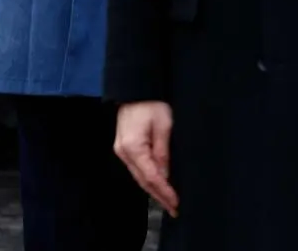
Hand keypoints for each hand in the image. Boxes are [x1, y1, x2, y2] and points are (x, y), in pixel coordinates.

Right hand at [114, 102, 178, 216]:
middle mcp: (123, 153)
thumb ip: (163, 152)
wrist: (136, 88)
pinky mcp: (124, 147)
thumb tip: (166, 176)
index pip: (151, 176)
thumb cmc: (152, 103)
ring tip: (168, 201)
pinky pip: (137, 168)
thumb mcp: (163, 125)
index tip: (176, 202)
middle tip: (174, 209)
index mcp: (132, 148)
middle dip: (159, 195)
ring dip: (153, 189)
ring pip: (139, 176)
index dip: (164, 191)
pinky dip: (148, 178)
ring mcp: (121, 151)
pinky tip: (157, 184)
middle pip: (142, 180)